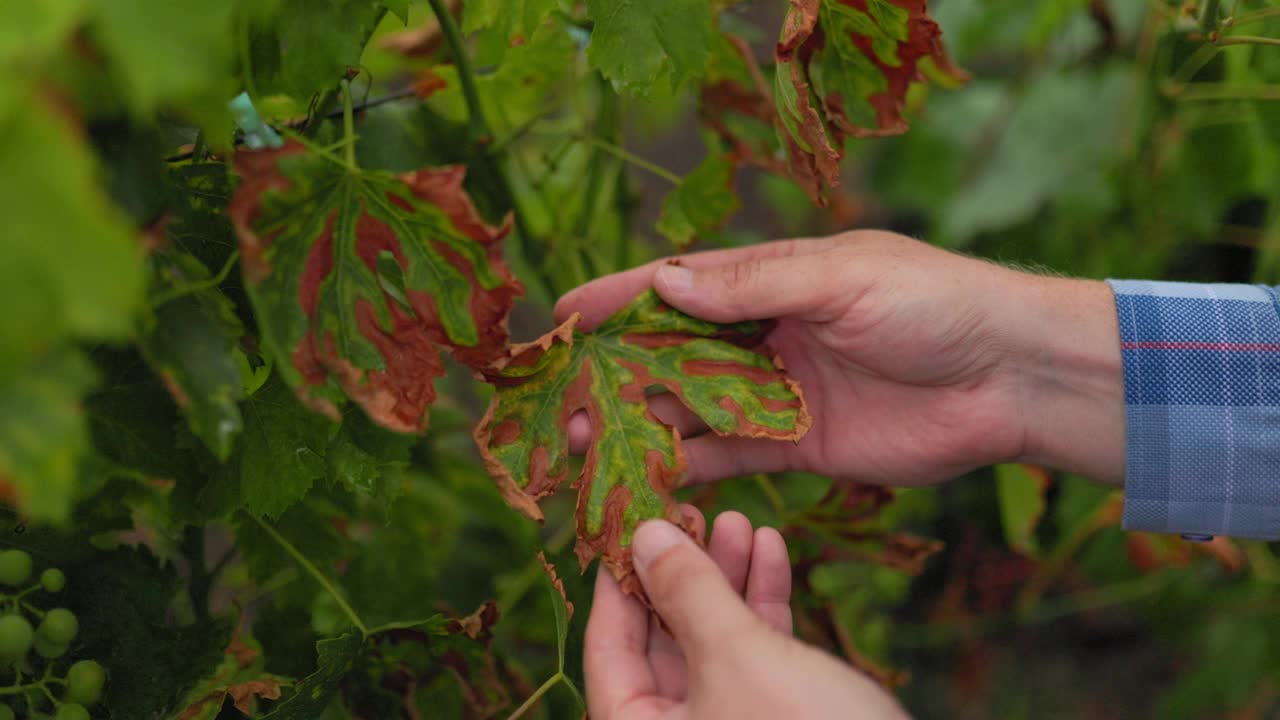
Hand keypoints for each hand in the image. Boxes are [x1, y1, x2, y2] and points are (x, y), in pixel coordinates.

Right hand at [557, 232, 1124, 485]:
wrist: (1009, 375)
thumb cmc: (931, 302)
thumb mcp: (840, 277)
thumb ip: (753, 286)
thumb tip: (666, 283)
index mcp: (774, 281)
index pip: (681, 287)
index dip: (621, 299)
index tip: (564, 315)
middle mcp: (767, 336)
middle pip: (675, 354)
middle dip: (617, 372)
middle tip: (563, 398)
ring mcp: (781, 395)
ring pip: (694, 408)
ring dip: (642, 422)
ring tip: (586, 440)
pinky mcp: (800, 447)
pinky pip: (733, 456)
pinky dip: (691, 466)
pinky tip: (649, 475)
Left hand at [585, 511, 907, 718]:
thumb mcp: (738, 657)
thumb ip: (687, 593)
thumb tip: (643, 535)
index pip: (607, 650)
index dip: (619, 580)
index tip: (630, 520)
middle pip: (661, 641)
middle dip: (683, 571)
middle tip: (694, 512)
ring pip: (712, 642)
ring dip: (727, 578)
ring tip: (741, 521)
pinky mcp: (773, 719)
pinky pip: (754, 657)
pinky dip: (762, 604)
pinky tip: (771, 550)